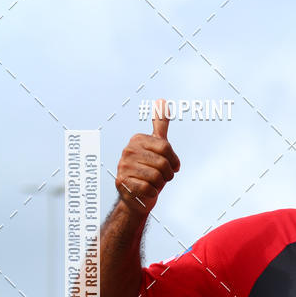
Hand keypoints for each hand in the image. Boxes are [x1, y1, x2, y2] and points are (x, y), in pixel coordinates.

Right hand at [115, 99, 179, 216]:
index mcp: (137, 139)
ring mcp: (123, 166)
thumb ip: (160, 124)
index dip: (173, 160)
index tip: (171, 165)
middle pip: (162, 162)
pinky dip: (152, 193)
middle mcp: (127, 151)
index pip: (166, 147)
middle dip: (167, 173)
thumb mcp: (158, 146)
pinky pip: (149, 188)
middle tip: (161, 176)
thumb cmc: (150, 170)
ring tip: (152, 183)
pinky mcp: (122, 183)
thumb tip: (161, 100)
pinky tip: (146, 191)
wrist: (137, 196)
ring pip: (156, 176)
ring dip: (159, 183)